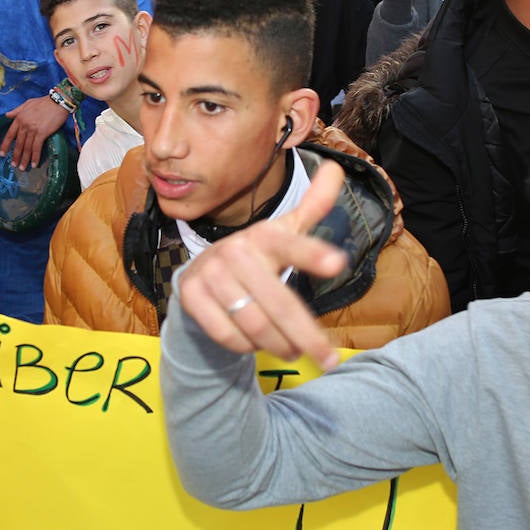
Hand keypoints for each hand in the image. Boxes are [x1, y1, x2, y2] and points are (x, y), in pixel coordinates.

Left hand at [0, 96, 66, 169]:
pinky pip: (36, 147)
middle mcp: (24, 125)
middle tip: (13, 165)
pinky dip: (35, 157)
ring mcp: (32, 129)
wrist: (58, 101)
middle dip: (16, 156)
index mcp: (19, 118)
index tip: (2, 154)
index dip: (5, 145)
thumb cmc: (44, 102)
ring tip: (22, 168)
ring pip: (26, 147)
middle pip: (18, 144)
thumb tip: (7, 115)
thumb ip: (16, 110)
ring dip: (24, 159)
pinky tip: (34, 164)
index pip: (10, 134)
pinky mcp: (42, 133)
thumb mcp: (27, 103)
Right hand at [175, 162, 349, 368]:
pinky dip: (245, 347)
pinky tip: (255, 346)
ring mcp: (211, 274)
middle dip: (306, 336)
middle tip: (328, 361)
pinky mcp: (191, 296)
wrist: (200, 277)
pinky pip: (226, 334)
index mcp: (264, 236)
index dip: (313, 253)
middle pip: (278, 302)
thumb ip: (313, 206)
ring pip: (253, 323)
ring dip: (278, 344)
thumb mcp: (283, 233)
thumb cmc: (254, 258)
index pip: (291, 245)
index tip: (338, 264)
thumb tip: (336, 168)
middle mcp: (236, 251)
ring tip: (293, 351)